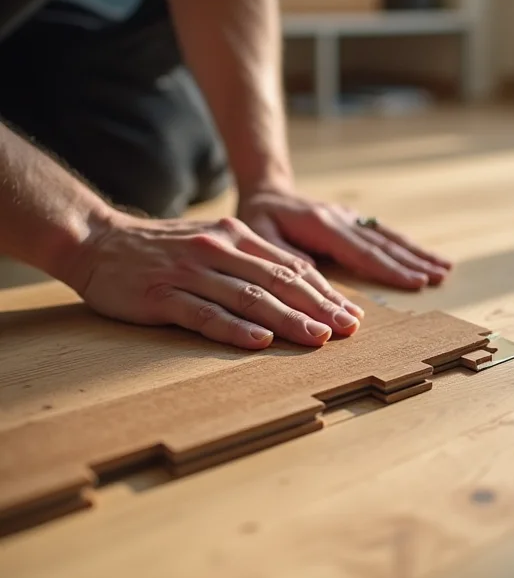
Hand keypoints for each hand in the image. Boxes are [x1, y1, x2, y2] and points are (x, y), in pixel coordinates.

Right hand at [68, 211, 364, 349]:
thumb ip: (251, 260)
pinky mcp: (161, 294)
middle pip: (278, 281)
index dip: (324, 291)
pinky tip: (260, 341)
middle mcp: (218, 248)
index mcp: (235, 236)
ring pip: (248, 297)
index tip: (351, 313)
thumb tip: (300, 284)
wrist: (97, 240)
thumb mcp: (213, 242)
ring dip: (287, 319)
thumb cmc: (164, 248)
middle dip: (318, 307)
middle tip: (348, 329)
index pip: (291, 266)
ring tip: (318, 339)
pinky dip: (234, 327)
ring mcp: (189, 270)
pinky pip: (203, 313)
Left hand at [237, 190, 451, 289]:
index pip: (362, 252)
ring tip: (444, 267)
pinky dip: (405, 245)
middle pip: (383, 243)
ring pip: (388, 237)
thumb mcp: (259, 235)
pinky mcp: (352, 220)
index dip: (390, 269)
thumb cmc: (259, 217)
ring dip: (417, 253)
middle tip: (441, 276)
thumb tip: (315, 277)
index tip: (416, 283)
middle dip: (414, 262)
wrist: (266, 191)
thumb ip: (286, 257)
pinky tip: (422, 255)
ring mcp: (349, 218)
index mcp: (321, 224)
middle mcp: (341, 218)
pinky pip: (382, 233)